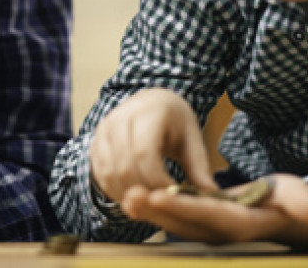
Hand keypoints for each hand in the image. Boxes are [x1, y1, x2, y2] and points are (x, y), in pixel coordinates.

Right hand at [88, 87, 215, 202]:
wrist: (150, 102)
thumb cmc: (174, 122)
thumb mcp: (191, 139)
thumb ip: (199, 167)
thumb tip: (212, 195)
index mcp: (149, 112)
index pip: (144, 153)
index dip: (156, 181)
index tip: (173, 195)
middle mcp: (121, 118)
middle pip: (125, 166)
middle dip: (143, 191)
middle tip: (161, 205)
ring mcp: (104, 130)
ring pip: (109, 173)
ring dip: (128, 194)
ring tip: (148, 204)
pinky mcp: (95, 143)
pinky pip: (101, 174)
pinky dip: (116, 191)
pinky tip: (134, 197)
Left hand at [121, 173, 307, 245]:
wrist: (293, 215)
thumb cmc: (301, 204)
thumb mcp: (304, 201)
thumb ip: (303, 203)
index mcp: (244, 224)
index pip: (209, 214)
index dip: (183, 206)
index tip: (157, 194)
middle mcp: (223, 232)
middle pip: (184, 222)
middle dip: (156, 211)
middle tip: (130, 195)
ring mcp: (212, 229)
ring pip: (176, 222)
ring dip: (151, 211)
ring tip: (126, 197)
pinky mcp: (205, 222)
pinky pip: (176, 216)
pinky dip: (156, 208)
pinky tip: (134, 197)